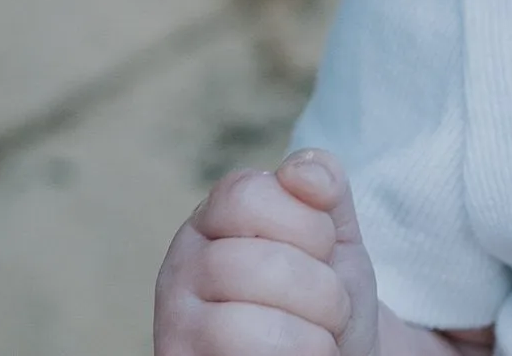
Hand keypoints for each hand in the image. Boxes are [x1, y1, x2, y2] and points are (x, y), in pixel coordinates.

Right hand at [155, 149, 380, 355]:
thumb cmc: (327, 301)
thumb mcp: (337, 236)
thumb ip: (325, 187)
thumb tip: (299, 171)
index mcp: (213, 222)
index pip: (245, 195)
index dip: (307, 223)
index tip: (324, 249)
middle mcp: (179, 269)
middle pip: (252, 263)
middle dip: (319, 288)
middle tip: (333, 308)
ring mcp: (174, 327)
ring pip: (242, 324)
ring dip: (311, 335)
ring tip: (320, 340)